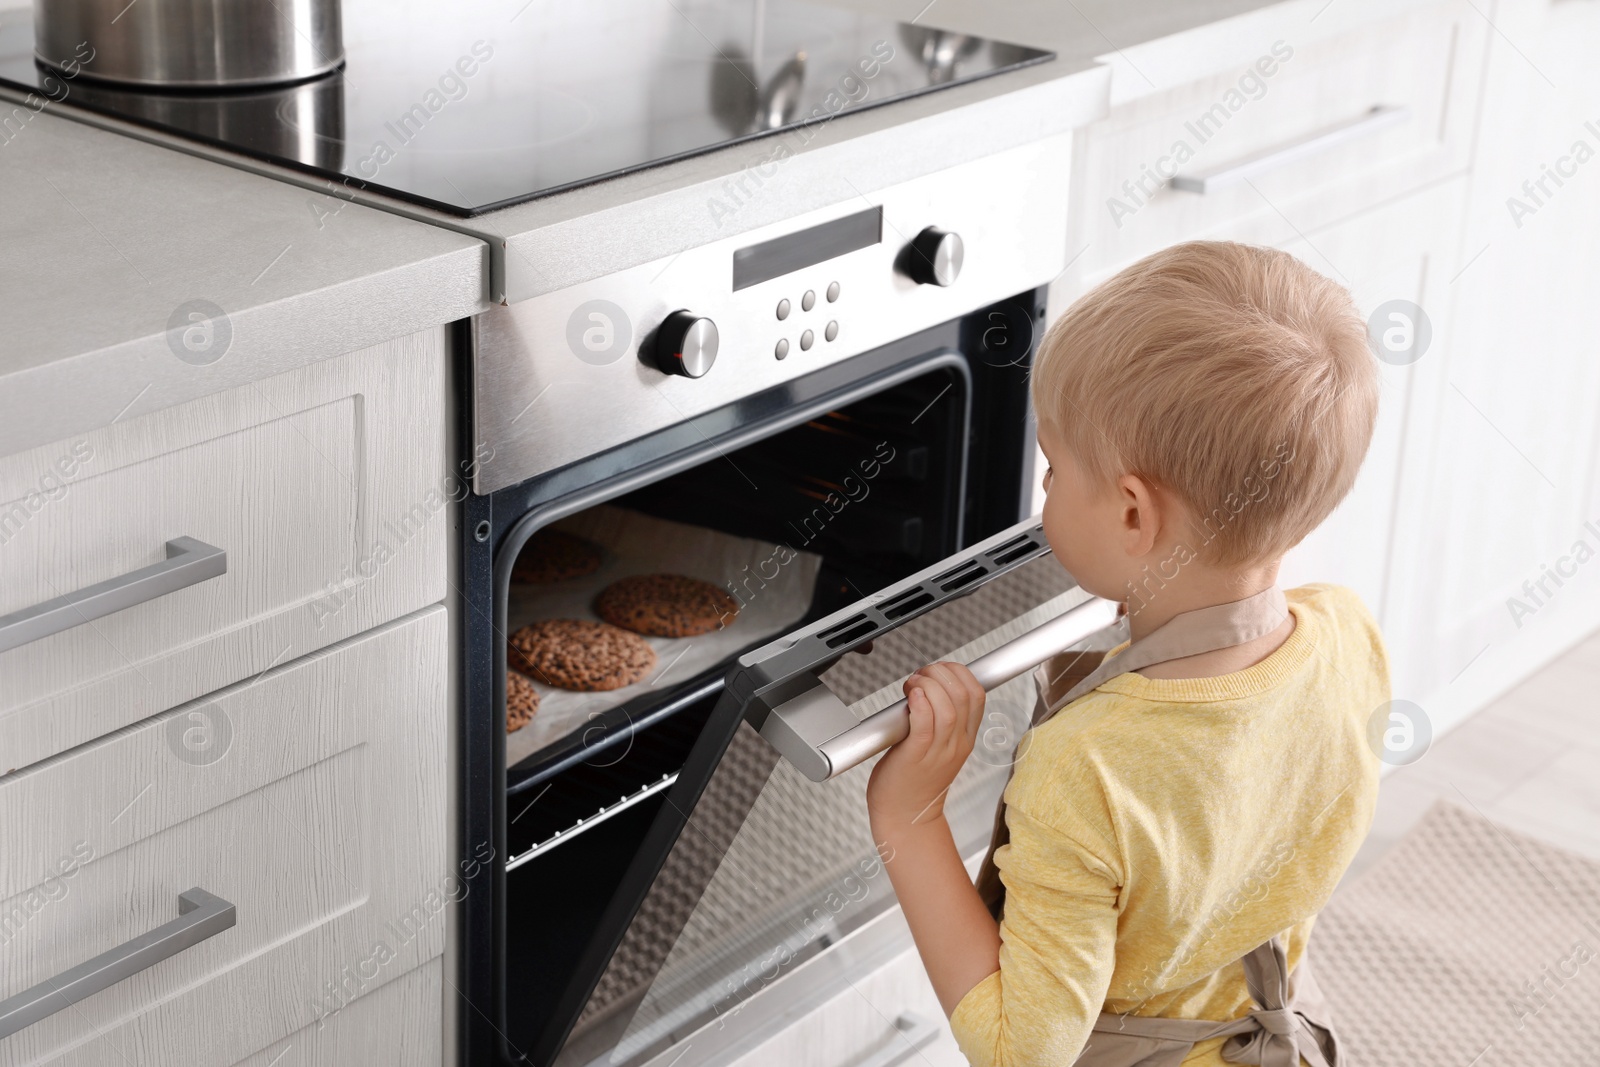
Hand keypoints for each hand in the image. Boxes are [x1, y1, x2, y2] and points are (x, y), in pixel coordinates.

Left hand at [866, 662, 984, 831]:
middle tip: (921, 675)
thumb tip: (929, 687)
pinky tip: (913, 696)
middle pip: (964, 695)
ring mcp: (938, 750)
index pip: (978, 694)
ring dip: (929, 685)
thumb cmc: (916, 779)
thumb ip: (939, 719)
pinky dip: (920, 704)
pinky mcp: (916, 755)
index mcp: (964, 737)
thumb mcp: (940, 747)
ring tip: (913, 684)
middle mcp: (956, 743)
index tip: (941, 670)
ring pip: (947, 708)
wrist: (906, 816)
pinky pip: (925, 725)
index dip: (961, 672)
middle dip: (942, 673)